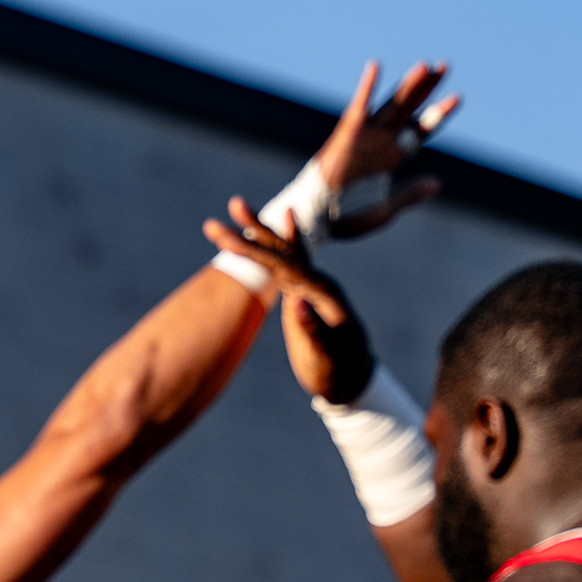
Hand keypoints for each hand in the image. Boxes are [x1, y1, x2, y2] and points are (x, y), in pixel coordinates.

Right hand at [202, 208, 377, 401]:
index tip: (229, 240)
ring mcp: (312, 286)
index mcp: (323, 293)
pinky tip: (281, 220)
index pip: (285, 265)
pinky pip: (287, 262)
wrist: (353, 379)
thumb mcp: (326, 356)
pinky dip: (277, 244)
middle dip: (255, 229)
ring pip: (282, 251)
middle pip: (283, 249)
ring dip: (259, 231)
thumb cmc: (340, 371)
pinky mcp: (305, 293)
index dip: (256, 252)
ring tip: (237, 205)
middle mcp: (318, 282)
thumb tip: (297, 302)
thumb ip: (314, 330)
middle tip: (233, 203)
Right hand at [308, 60, 458, 240]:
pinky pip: (358, 109)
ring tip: (426, 66)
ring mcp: (364, 137)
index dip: (438, 115)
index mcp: (391, 158)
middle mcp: (380, 142)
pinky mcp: (345, 136)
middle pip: (410, 110)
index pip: (420, 130)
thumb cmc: (346, 218)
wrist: (316, 222)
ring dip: (408, 86)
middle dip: (426, 89)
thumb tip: (436, 183)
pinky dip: (367, 88)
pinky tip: (376, 66)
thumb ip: (410, 195)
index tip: (457, 98)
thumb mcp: (386, 209)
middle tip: (444, 66)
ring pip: (391, 106)